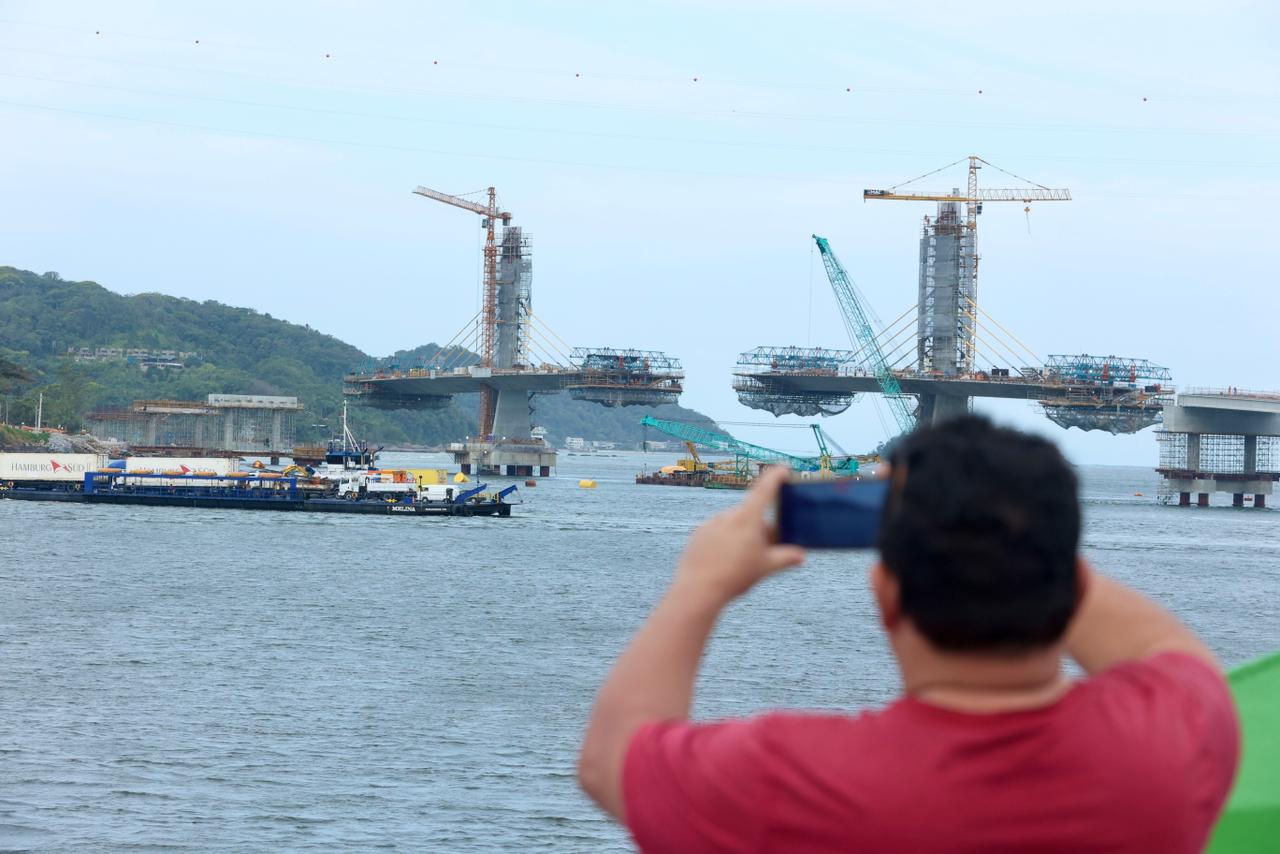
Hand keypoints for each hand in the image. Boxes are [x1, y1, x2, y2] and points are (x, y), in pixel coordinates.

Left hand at [671, 466, 805, 605]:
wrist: (698, 589)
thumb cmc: (735, 576)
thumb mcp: (766, 567)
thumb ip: (786, 558)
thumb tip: (801, 555)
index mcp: (747, 518)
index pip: (764, 490)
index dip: (775, 477)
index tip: (783, 469)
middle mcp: (728, 515)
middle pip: (751, 515)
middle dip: (760, 529)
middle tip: (764, 550)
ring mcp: (711, 523)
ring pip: (733, 524)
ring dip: (742, 535)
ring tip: (741, 561)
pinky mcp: (699, 533)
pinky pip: (717, 532)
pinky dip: (724, 541)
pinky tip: (724, 560)